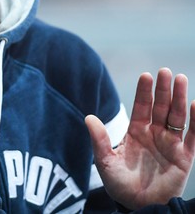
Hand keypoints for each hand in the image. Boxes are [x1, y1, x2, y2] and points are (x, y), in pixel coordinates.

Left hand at [85, 68, 194, 209]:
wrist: (139, 206)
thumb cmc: (120, 185)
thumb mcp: (105, 162)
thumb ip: (99, 140)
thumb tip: (88, 117)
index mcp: (136, 132)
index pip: (141, 107)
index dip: (144, 92)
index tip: (146, 76)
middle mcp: (154, 134)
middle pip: (161, 107)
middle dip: (163, 90)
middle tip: (165, 72)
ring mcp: (170, 144)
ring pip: (177, 117)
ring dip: (180, 99)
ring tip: (181, 79)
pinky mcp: (184, 157)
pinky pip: (193, 136)